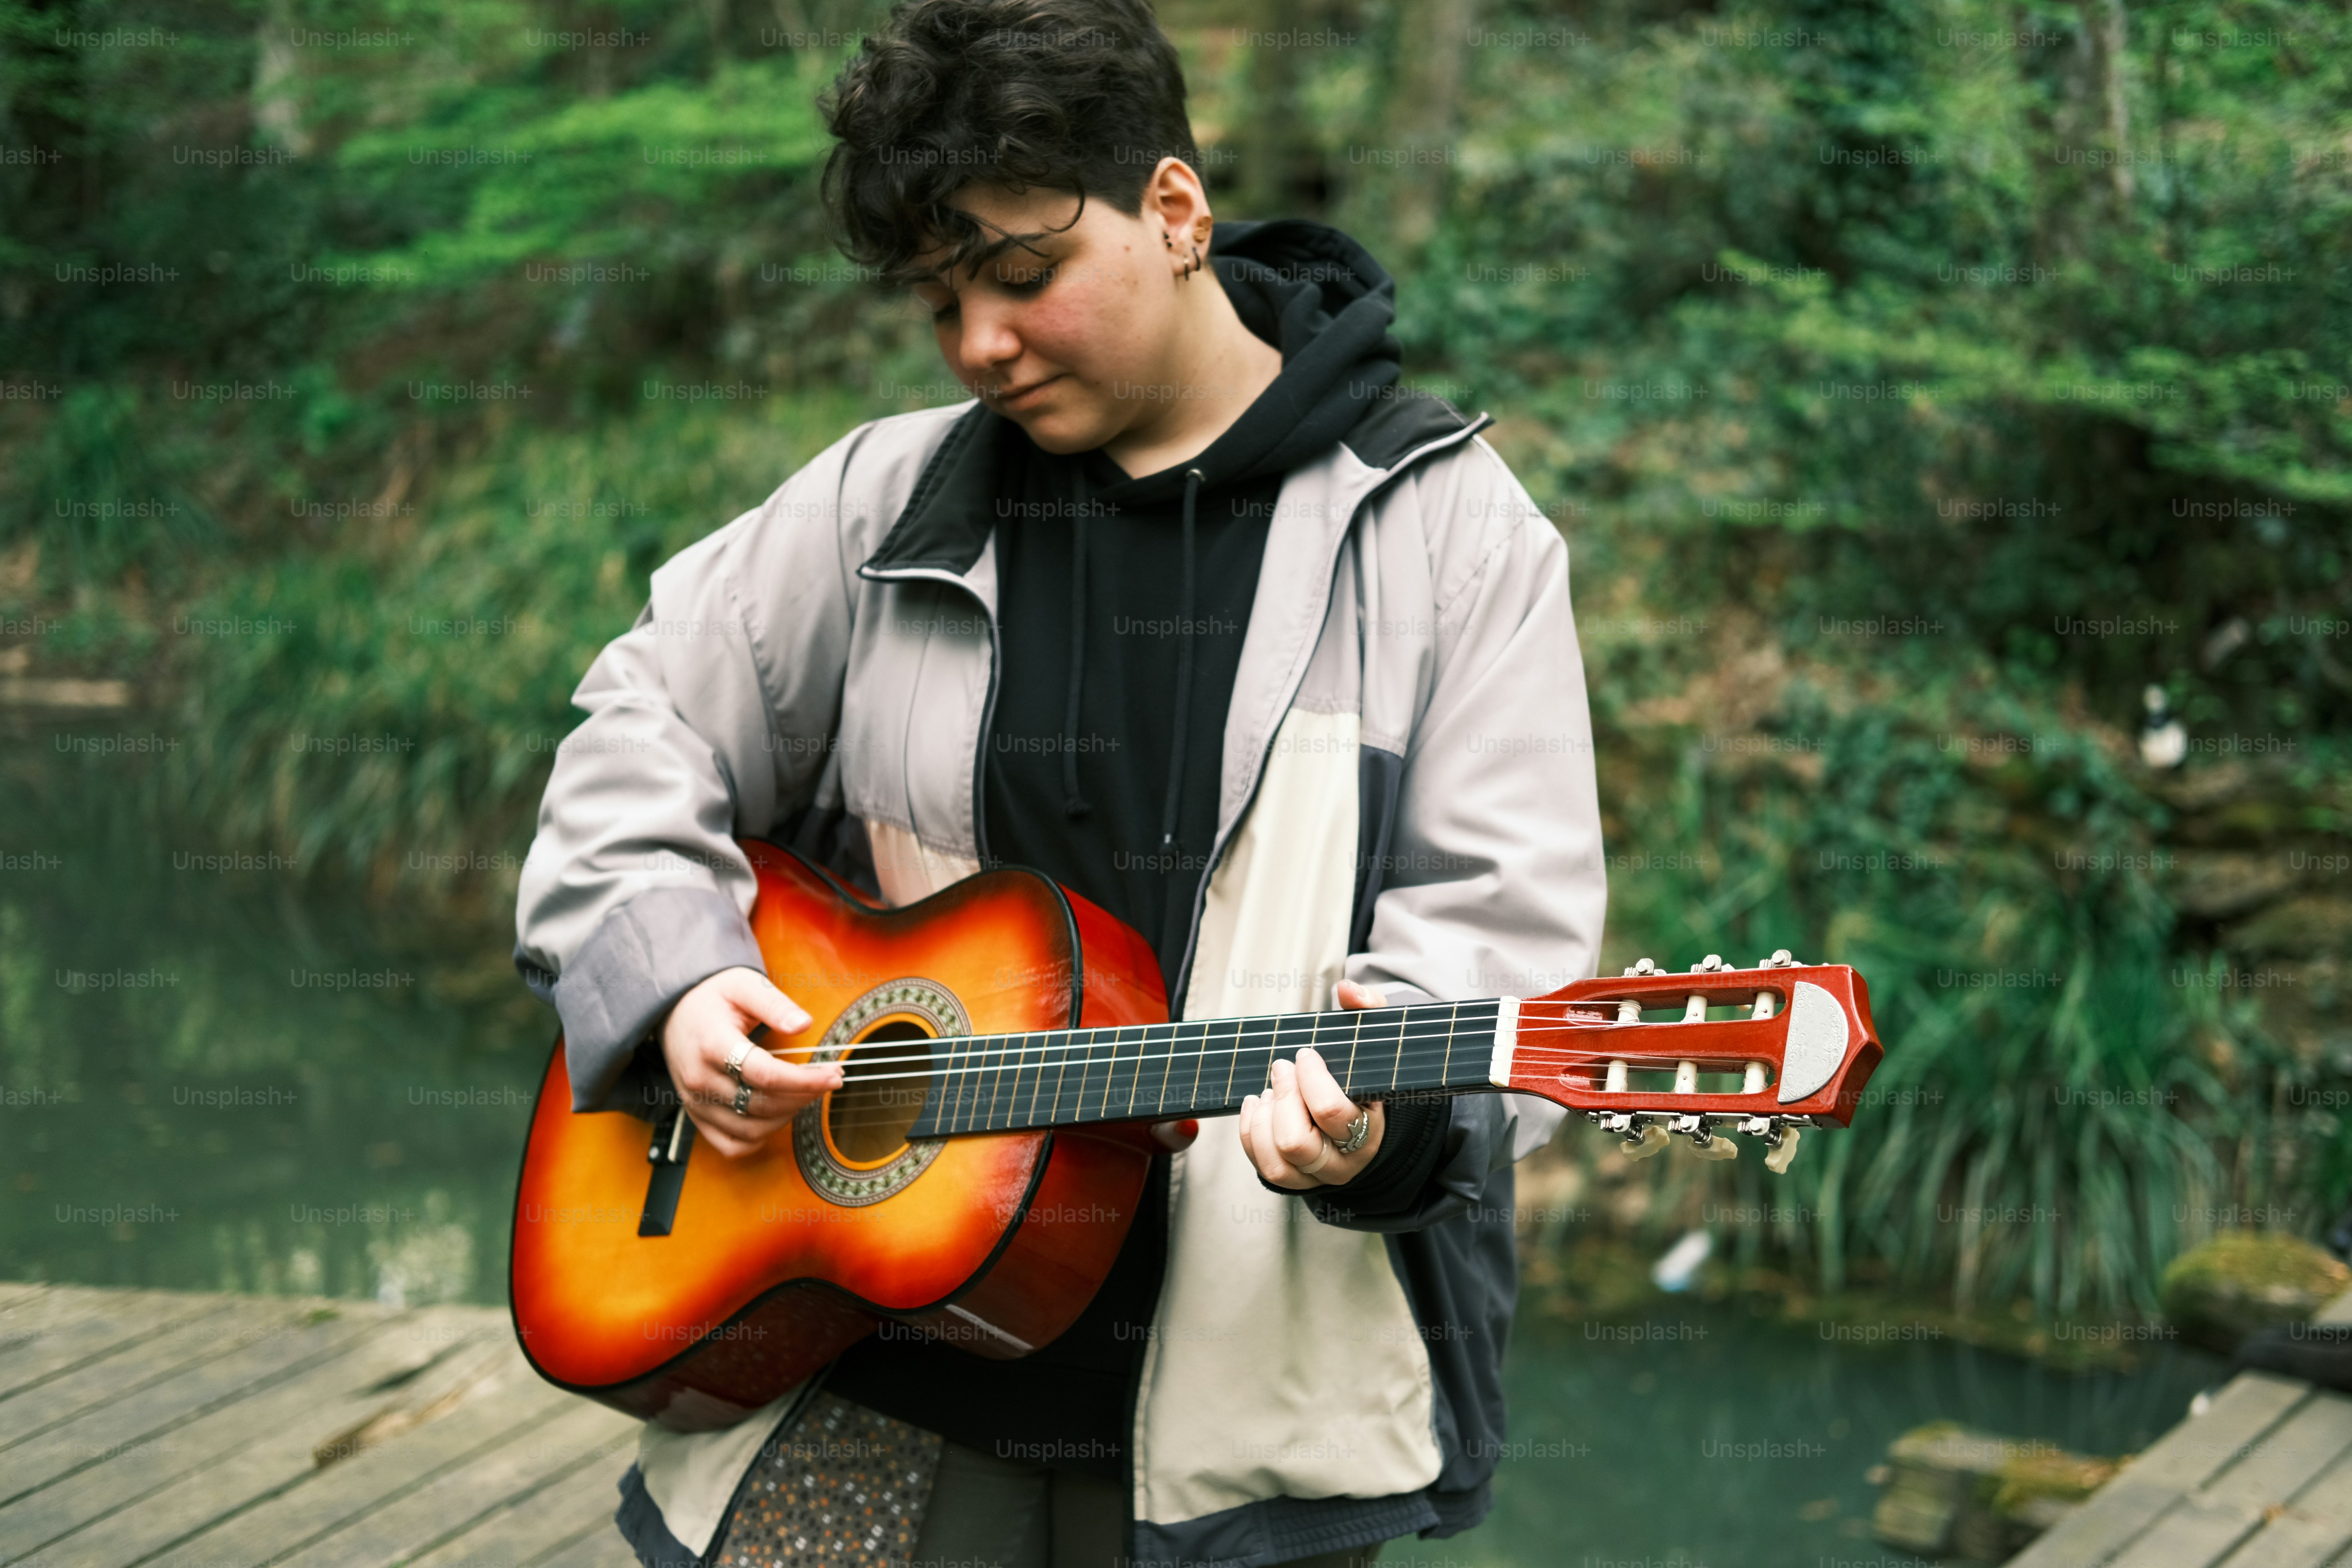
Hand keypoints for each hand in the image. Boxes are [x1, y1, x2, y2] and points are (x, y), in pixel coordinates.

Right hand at [660, 967, 839, 1158]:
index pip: (765, 1075)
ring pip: (751, 1129)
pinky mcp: (695, 1115)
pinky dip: (759, 1138)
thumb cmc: (713, 996)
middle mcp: (700, 1078)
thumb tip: (804, 1024)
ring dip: (787, 1116)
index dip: (805, 1080)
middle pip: (761, 1104)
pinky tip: (778, 1115)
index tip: (834, 1074)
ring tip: (807, 1093)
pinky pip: (731, 1145)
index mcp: (712, 1044)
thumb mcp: (744, 985)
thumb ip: (774, 1005)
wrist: (674, 1010)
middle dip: (804, 1095)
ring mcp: (695, 1101)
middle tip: (829, 1079)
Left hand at [1237, 980, 1387, 1189]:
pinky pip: (1263, 1167)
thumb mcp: (1374, 1040)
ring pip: (1277, 1163)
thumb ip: (1368, 1008)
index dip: (1310, 1079)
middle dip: (1282, 1098)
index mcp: (1369, 1129)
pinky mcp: (1294, 1180)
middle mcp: (1344, 1162)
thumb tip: (1347, 990)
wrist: (1366, 1117)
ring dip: (1265, 1120)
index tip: (1304, 1054)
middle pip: (1297, 1142)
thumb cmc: (1365, 1073)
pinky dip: (1250, 1133)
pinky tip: (1256, 1103)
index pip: (1332, 1112)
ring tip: (1270, 1090)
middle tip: (1282, 1068)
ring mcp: (1317, 1176)